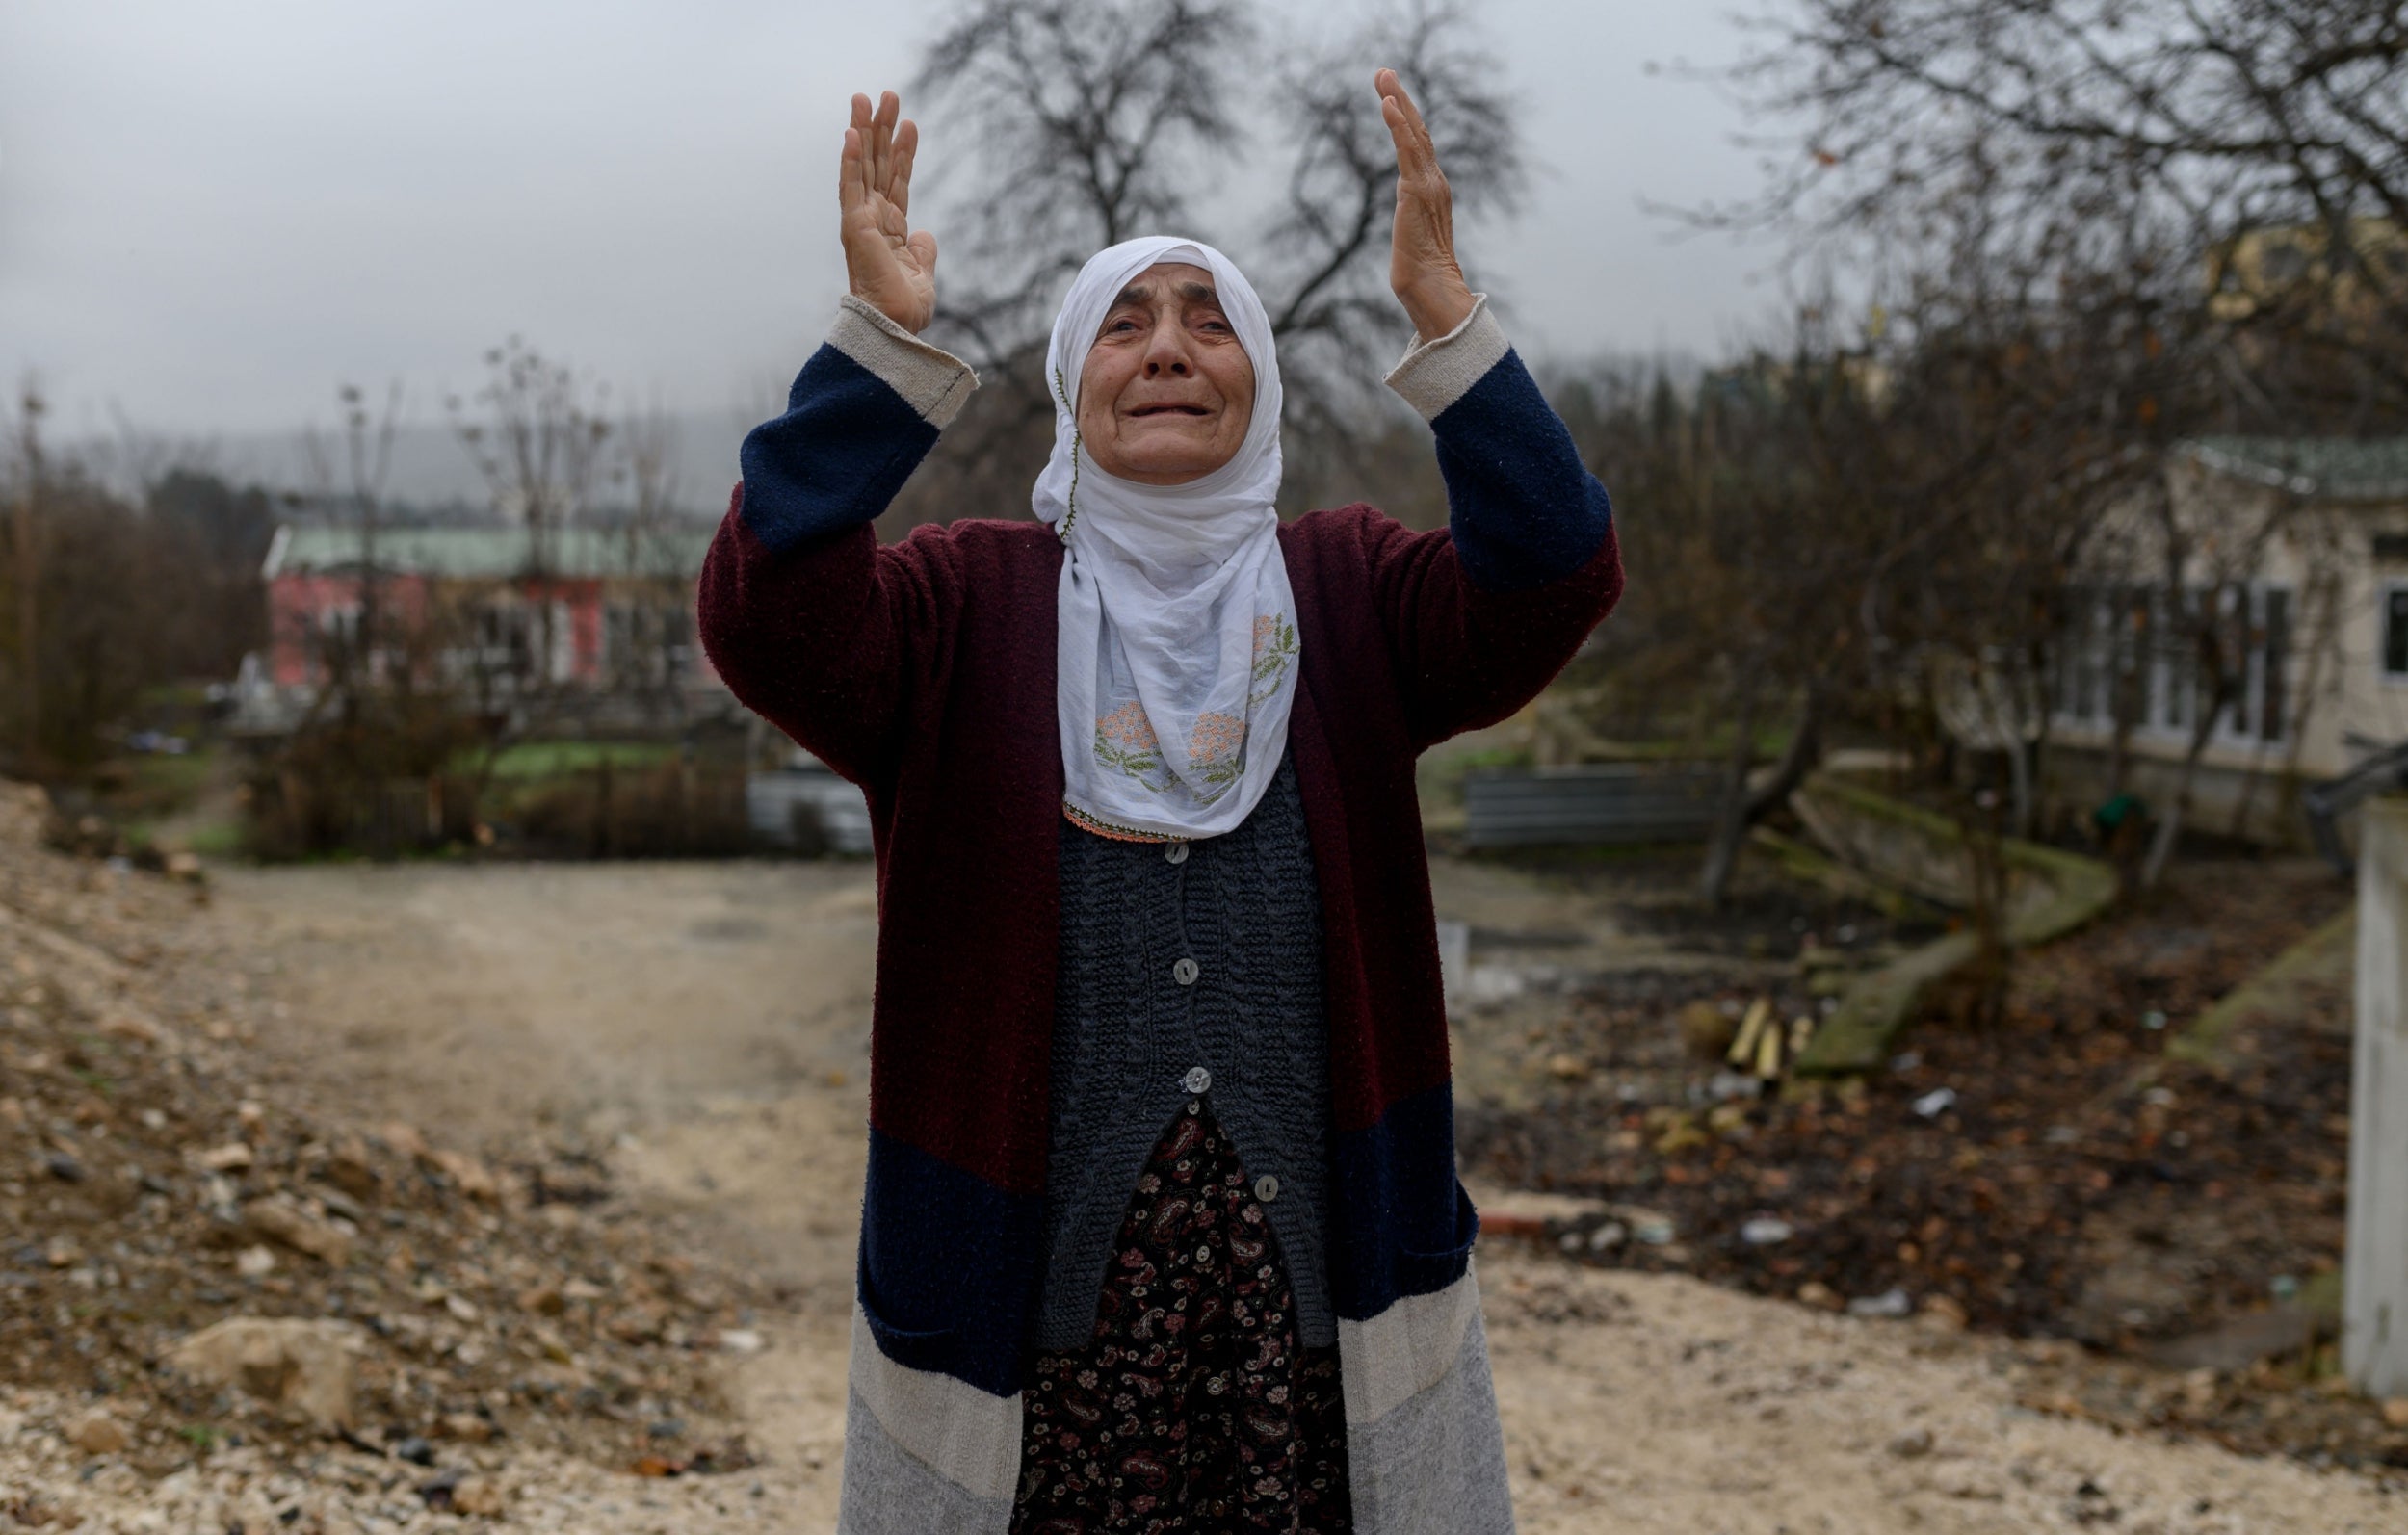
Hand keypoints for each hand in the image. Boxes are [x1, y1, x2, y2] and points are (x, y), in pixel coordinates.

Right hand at [839, 91, 937, 333]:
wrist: (895, 329)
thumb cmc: (905, 312)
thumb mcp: (923, 274)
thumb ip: (923, 251)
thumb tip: (924, 234)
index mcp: (889, 230)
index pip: (896, 181)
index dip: (902, 152)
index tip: (908, 123)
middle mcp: (872, 220)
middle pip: (877, 165)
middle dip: (881, 129)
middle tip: (886, 95)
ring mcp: (861, 221)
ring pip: (862, 167)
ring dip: (865, 131)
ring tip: (868, 98)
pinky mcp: (854, 227)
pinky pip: (851, 186)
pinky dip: (851, 158)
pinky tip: (854, 132)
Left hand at [1376, 69, 1475, 339]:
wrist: (1429, 288)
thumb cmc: (1419, 271)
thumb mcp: (1411, 233)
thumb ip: (1411, 215)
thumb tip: (1407, 216)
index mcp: (1433, 189)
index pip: (1419, 145)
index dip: (1405, 117)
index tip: (1391, 94)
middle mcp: (1434, 181)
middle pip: (1417, 130)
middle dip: (1400, 98)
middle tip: (1383, 72)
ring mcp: (1428, 185)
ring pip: (1413, 133)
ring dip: (1397, 101)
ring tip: (1383, 77)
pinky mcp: (1415, 192)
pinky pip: (1407, 151)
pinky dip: (1398, 125)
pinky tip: (1388, 104)